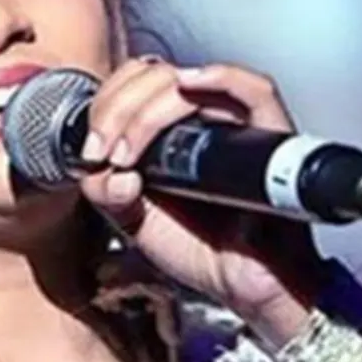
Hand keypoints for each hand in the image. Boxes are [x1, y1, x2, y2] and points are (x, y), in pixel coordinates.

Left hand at [80, 57, 322, 346]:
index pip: (136, 80)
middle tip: (103, 152)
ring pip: (190, 80)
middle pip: (155, 75)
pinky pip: (256, 91)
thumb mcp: (132, 220)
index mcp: (170, 128)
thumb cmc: (202, 249)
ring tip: (128, 152)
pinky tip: (188, 86)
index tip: (91, 149)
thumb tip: (103, 169)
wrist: (247, 286)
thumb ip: (104, 191)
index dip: (106, 103)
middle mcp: (203, 116)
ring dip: (147, 107)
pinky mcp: (270, 135)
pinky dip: (220, 79)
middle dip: (116, 109)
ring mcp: (237, 121)